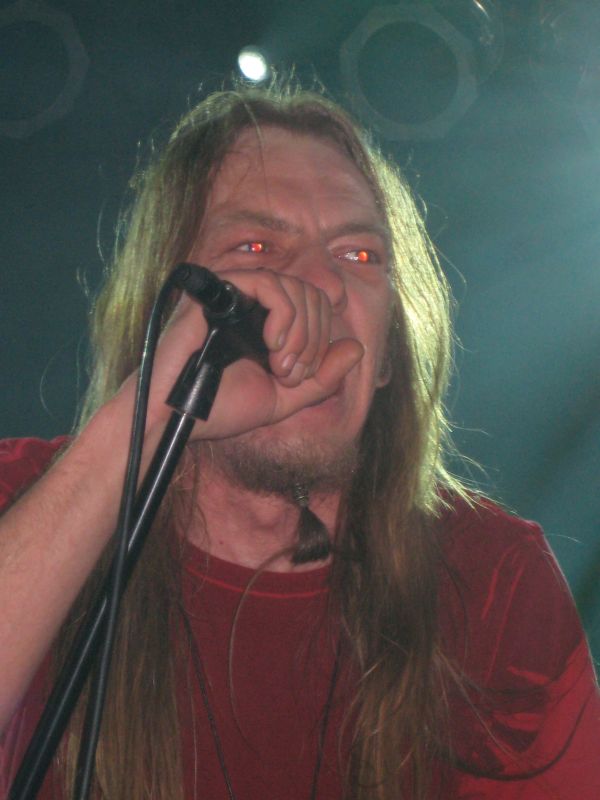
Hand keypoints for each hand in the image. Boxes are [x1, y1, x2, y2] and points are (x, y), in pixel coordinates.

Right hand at [114, 268, 363, 440]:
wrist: (176, 420)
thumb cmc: (220, 408)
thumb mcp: (284, 398)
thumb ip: (321, 378)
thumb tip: (356, 347)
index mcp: (267, 322)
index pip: (316, 306)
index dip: (322, 339)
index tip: (301, 374)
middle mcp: (251, 304)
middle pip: (310, 293)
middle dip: (313, 338)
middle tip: (290, 372)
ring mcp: (233, 295)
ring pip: (292, 285)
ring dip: (300, 330)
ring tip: (281, 365)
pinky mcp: (215, 292)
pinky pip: (265, 280)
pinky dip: (282, 312)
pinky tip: (272, 344)